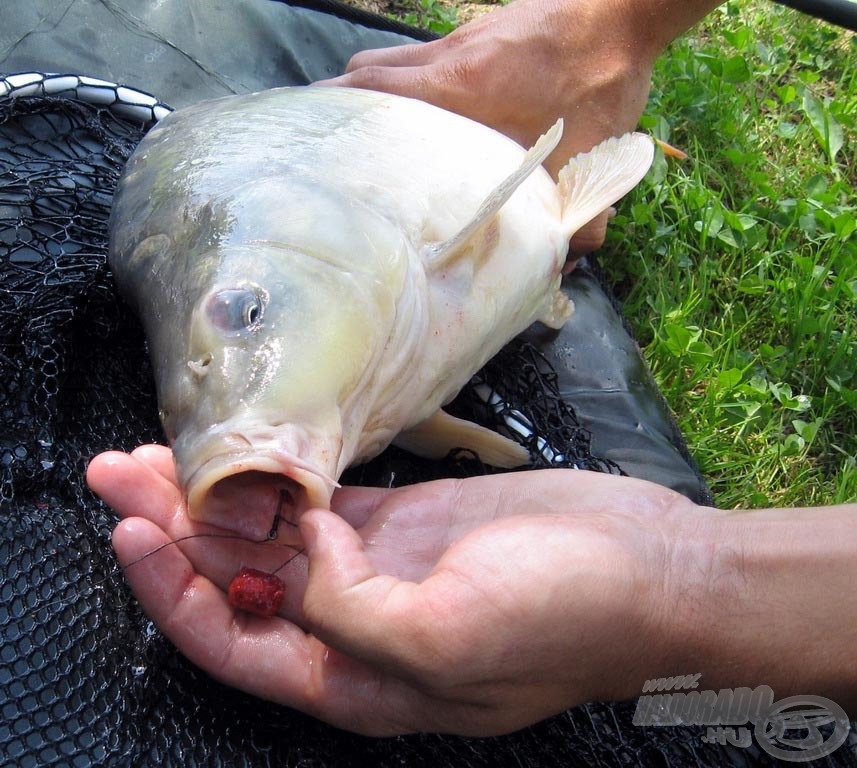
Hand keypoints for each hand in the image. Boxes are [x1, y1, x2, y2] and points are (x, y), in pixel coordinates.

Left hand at [87, 445, 706, 735]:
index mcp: (357, 681)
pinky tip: (246, 451)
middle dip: (177, 529)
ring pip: (275, 537)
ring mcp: (379, 569)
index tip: (134, 528)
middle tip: (120, 470)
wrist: (649, 566)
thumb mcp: (452, 640)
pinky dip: (281, 478)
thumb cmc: (566, 618)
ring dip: (218, 496)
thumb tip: (296, 555)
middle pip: (242, 582)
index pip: (234, 641)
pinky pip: (324, 502)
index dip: (174, 590)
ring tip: (155, 452)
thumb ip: (352, 612)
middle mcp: (354, 628)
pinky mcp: (406, 521)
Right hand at [317, 0, 658, 256]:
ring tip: (369, 133)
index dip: (336, 110)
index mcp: (459, 86)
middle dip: (343, 104)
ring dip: (374, 92)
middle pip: (367, 69)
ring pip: (391, 60)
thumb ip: (577, 218)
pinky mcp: (477, 33)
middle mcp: (448, 57)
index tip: (312, 138)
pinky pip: (421, 57)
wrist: (624, 12)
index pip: (374, 88)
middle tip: (337, 147)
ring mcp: (459, 40)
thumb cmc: (600, 79)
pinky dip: (407, 83)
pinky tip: (427, 114)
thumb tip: (566, 265)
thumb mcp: (588, 157)